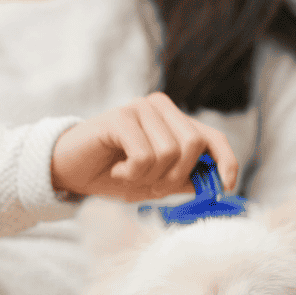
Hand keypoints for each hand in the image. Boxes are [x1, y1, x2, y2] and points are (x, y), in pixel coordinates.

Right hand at [51, 92, 238, 202]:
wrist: (69, 170)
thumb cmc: (111, 175)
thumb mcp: (153, 184)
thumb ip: (182, 181)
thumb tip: (214, 184)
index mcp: (173, 122)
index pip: (212, 137)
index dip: (226, 160)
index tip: (226, 186)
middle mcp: (161, 108)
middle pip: (193, 145)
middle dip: (175, 176)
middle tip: (151, 185)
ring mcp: (140, 109)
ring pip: (169, 152)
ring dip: (149, 176)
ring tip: (128, 175)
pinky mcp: (121, 117)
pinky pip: (145, 154)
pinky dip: (132, 172)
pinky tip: (117, 170)